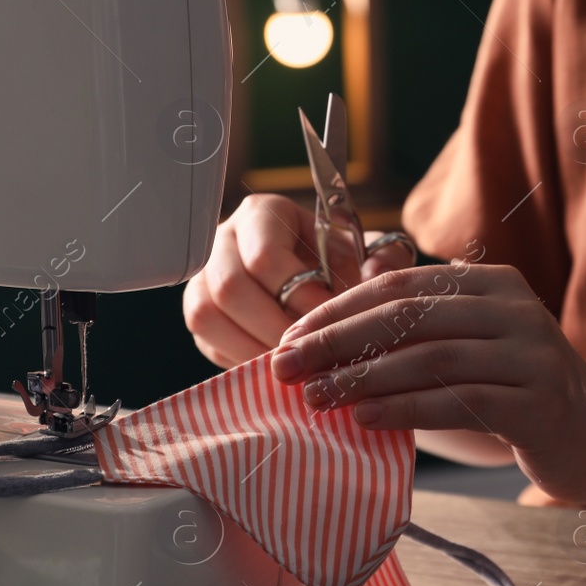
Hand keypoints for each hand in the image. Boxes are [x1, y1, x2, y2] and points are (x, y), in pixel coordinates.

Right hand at [183, 194, 416, 367]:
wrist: (322, 284)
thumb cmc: (344, 265)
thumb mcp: (370, 255)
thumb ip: (385, 259)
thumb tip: (377, 274)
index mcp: (263, 215)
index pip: (266, 257)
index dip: (299, 297)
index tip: (331, 320)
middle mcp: (223, 240)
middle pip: (230, 288)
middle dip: (273, 328)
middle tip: (312, 353)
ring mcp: (203, 276)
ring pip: (206, 315)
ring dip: (251, 347)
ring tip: (295, 367)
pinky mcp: (200, 313)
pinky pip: (206, 341)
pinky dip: (240, 360)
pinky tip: (276, 370)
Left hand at [269, 263, 585, 506]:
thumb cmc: (517, 392)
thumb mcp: (469, 347)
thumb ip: (416, 327)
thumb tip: (333, 321)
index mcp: (491, 284)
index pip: (400, 286)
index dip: (338, 309)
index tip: (290, 337)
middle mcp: (513, 309)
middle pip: (409, 316)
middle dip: (338, 341)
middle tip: (287, 365)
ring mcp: (530, 354)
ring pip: (430, 358)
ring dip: (364, 377)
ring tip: (316, 397)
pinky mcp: (537, 403)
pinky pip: (458, 400)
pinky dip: (405, 408)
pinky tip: (365, 418)